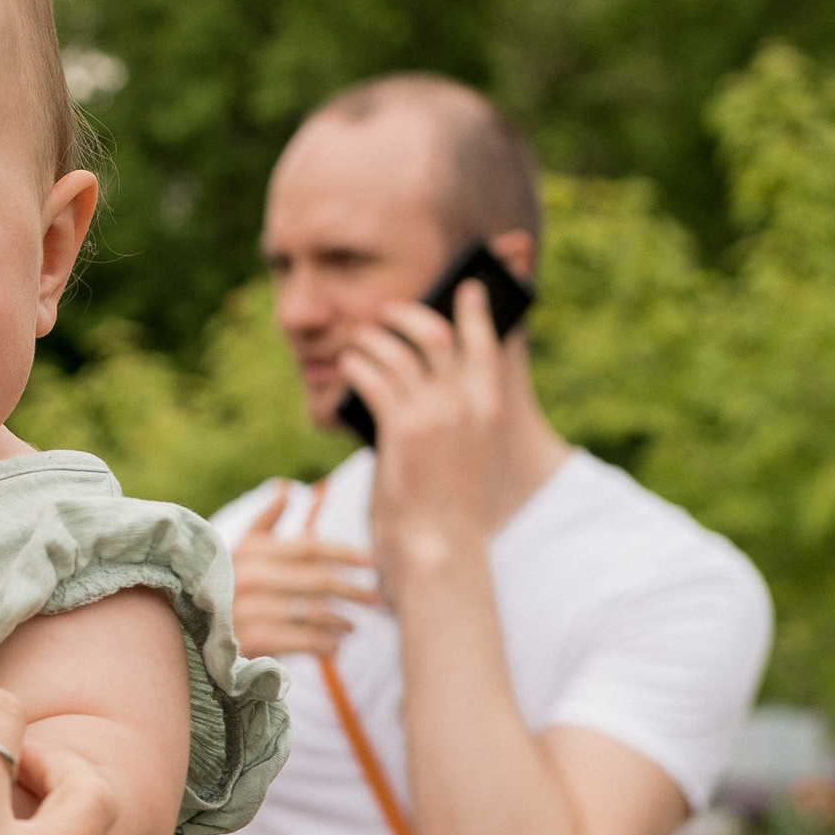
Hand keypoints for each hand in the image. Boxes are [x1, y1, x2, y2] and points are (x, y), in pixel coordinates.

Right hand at [230, 483, 376, 660]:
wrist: (191, 640)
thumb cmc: (225, 591)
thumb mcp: (240, 554)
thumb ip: (266, 524)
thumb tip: (286, 489)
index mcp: (249, 551)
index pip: (309, 546)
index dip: (344, 552)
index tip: (371, 561)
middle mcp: (248, 576)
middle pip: (318, 579)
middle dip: (352, 590)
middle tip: (375, 599)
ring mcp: (249, 609)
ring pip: (314, 612)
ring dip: (340, 621)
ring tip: (351, 627)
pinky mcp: (253, 641)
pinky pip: (305, 640)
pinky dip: (325, 645)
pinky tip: (334, 648)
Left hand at [336, 281, 512, 595]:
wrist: (437, 546)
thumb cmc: (442, 501)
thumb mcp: (458, 448)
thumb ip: (445, 410)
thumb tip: (410, 373)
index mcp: (488, 408)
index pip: (485, 343)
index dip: (476, 310)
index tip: (467, 288)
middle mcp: (466, 404)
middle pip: (436, 333)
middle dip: (407, 313)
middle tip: (385, 311)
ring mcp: (435, 414)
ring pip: (398, 351)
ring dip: (372, 338)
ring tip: (356, 340)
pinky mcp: (401, 429)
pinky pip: (372, 377)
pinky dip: (356, 366)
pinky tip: (347, 368)